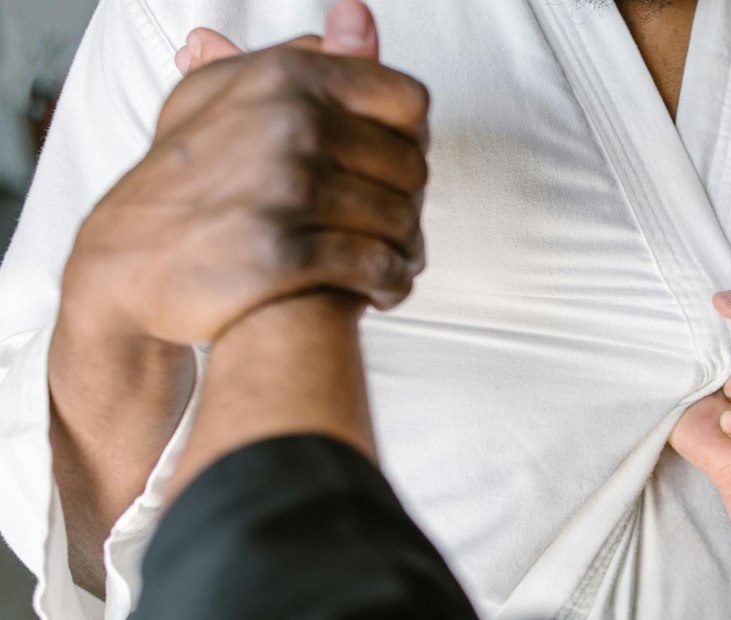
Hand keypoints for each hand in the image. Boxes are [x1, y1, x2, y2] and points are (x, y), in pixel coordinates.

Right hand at [58, 0, 428, 347]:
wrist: (128, 262)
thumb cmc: (190, 176)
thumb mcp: (234, 96)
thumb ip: (309, 59)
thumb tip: (360, 12)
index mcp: (286, 77)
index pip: (408, 102)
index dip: (410, 140)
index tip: (391, 168)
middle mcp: (289, 125)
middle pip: (411, 167)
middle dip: (407, 202)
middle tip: (392, 225)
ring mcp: (285, 189)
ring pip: (400, 220)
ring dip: (405, 249)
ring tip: (392, 261)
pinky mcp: (283, 253)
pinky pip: (377, 268)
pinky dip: (389, 283)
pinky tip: (380, 291)